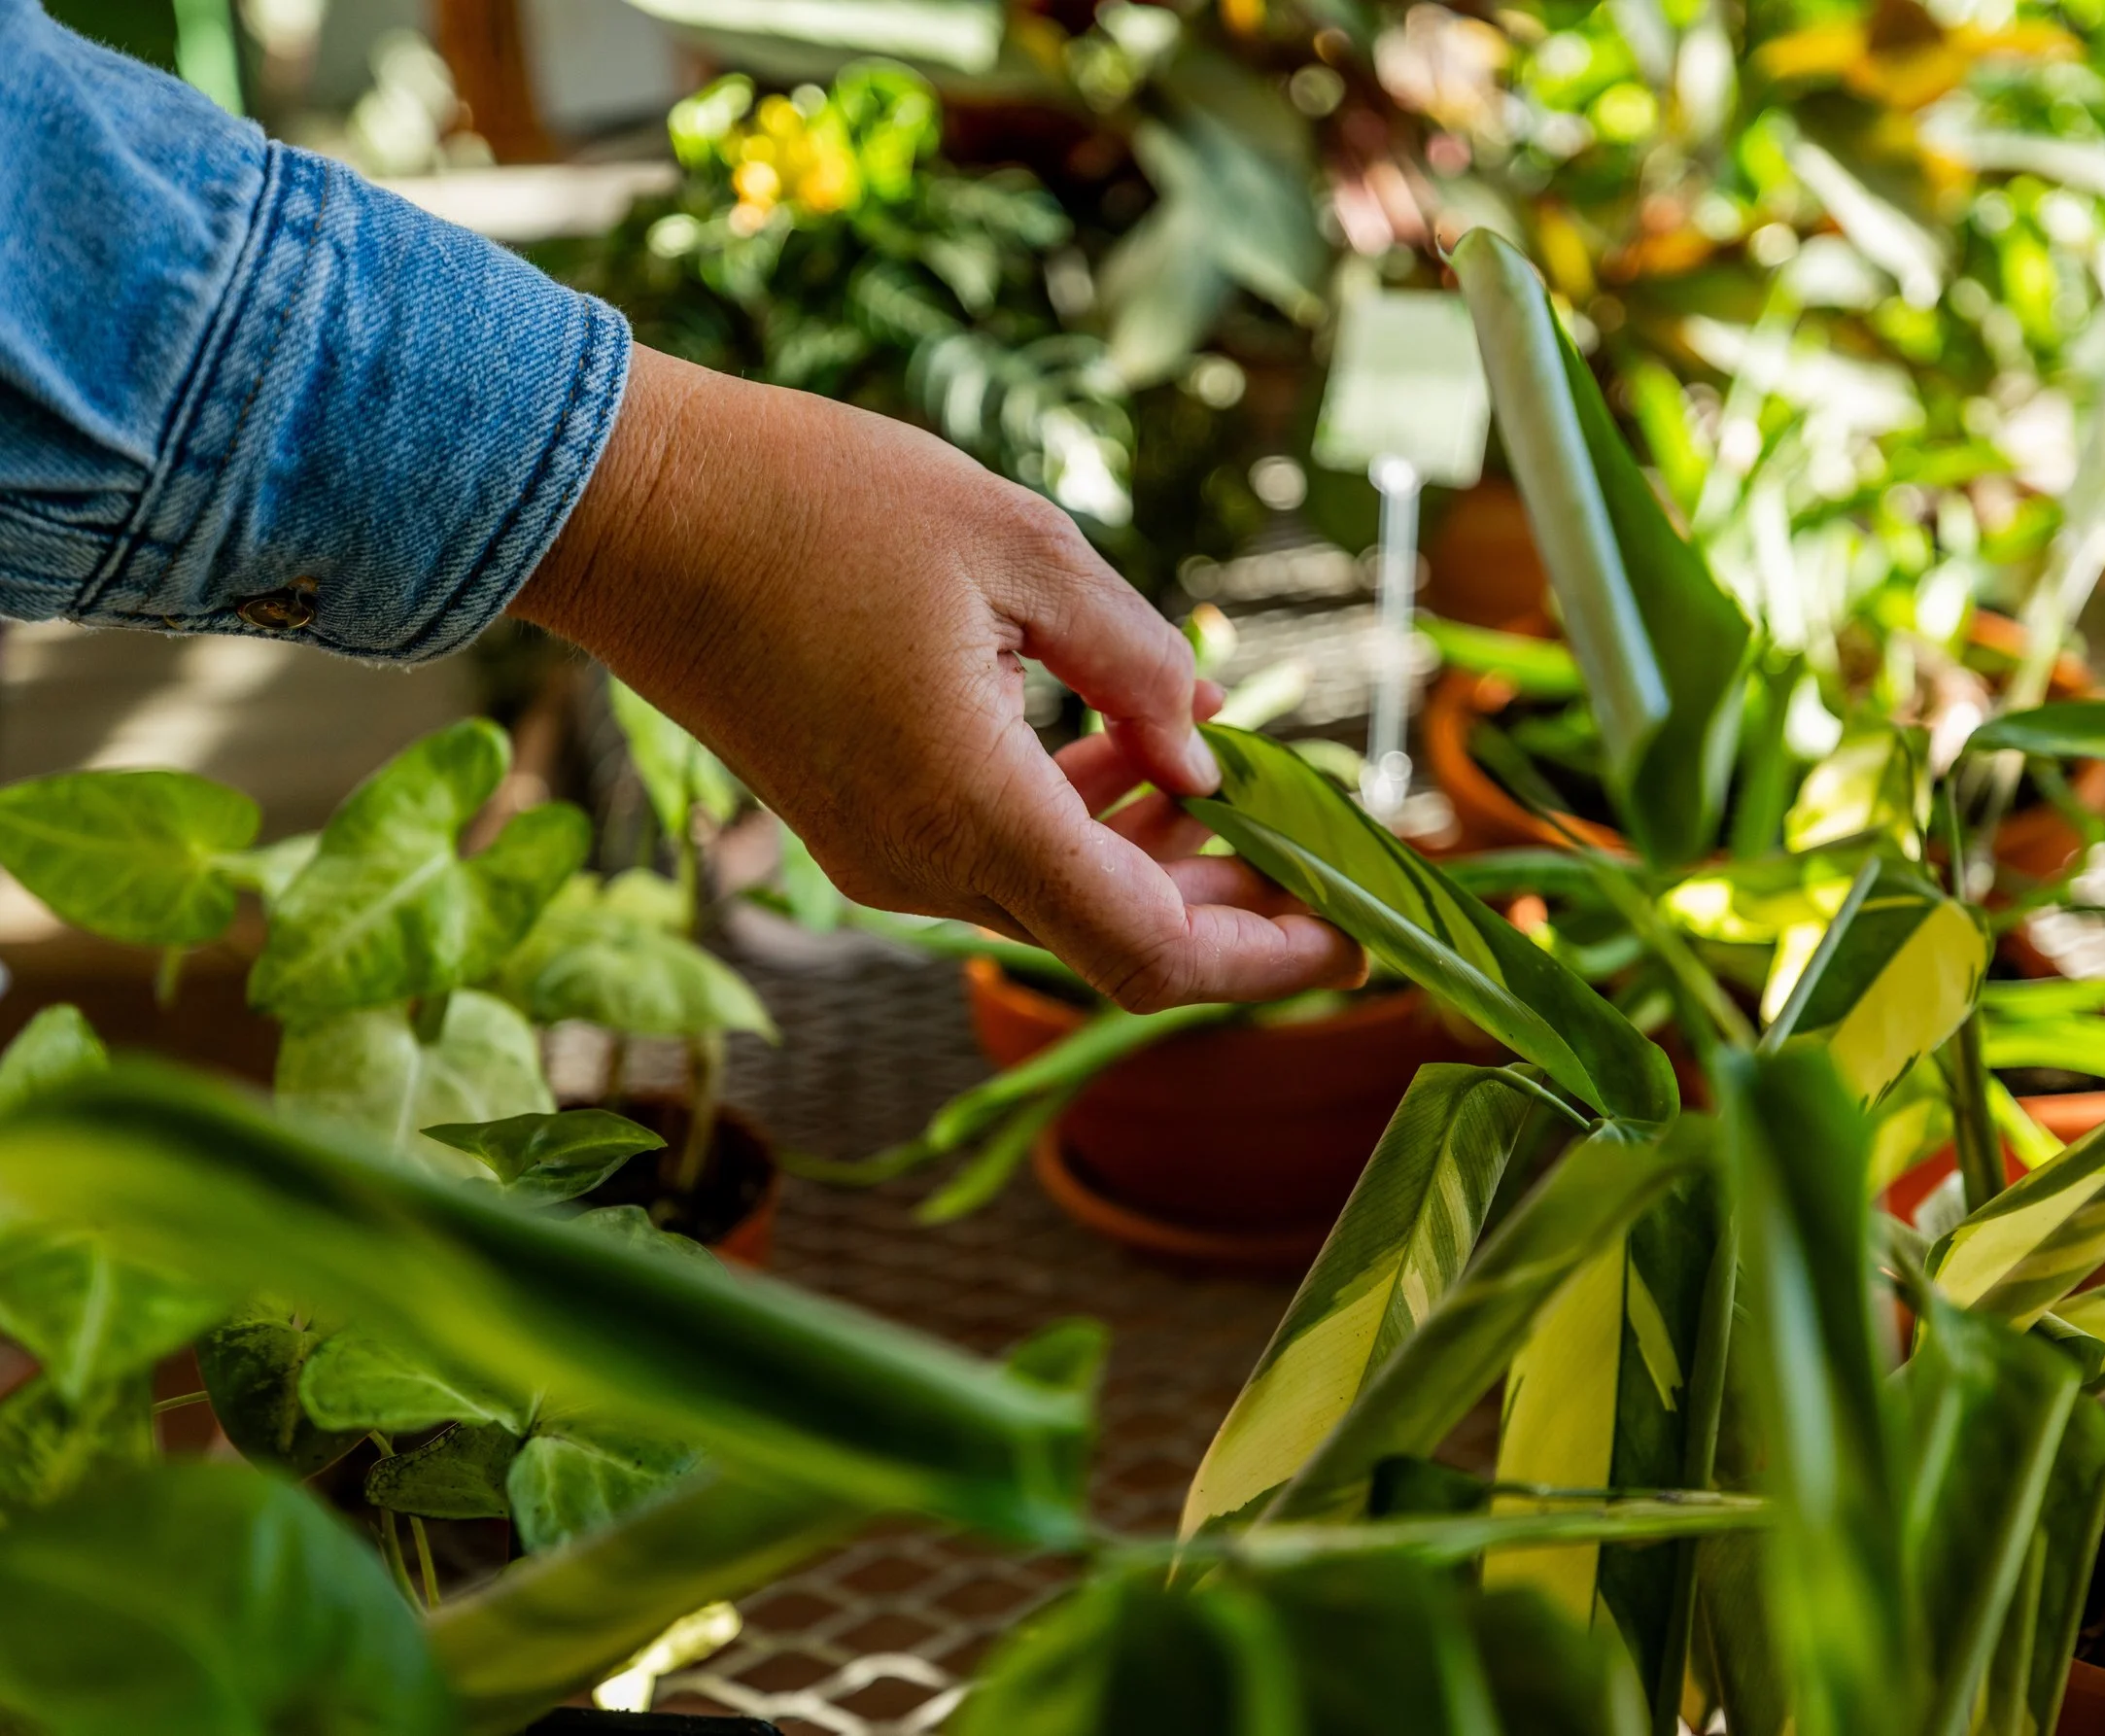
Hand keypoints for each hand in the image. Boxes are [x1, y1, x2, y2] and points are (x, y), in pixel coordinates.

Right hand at [513, 346, 1362, 1010]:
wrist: (628, 507)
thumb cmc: (813, 501)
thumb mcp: (1019, 547)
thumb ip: (1139, 665)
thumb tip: (1217, 758)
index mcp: (971, 809)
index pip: (1152, 954)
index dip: (1267, 961)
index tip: (1353, 936)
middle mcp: (923, 865)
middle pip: (1118, 938)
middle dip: (1231, 904)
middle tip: (1316, 840)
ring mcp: (881, 856)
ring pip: (1061, 898)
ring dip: (1157, 854)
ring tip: (1235, 770)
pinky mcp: (857, 825)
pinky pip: (1000, 856)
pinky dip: (1081, 822)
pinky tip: (1128, 745)